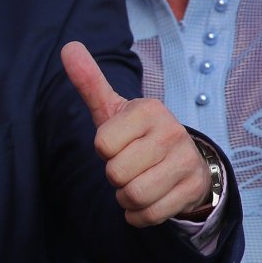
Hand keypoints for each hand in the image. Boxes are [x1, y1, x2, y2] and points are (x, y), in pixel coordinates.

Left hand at [63, 42, 211, 225]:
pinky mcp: (192, 190)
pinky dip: (139, 215)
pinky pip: (149, 215)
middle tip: (129, 165)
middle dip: (114, 176)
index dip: (104, 150)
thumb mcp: (113, 109)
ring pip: (133, 196)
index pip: (102, 144)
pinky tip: (149, 199)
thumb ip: (90, 82)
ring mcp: (186, 162)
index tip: (120, 143)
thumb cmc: (137, 135)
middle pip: (116, 173)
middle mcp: (173, 132)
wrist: (184, 162)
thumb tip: (68, 47)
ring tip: (137, 181)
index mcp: (150, 110)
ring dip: (125, 198)